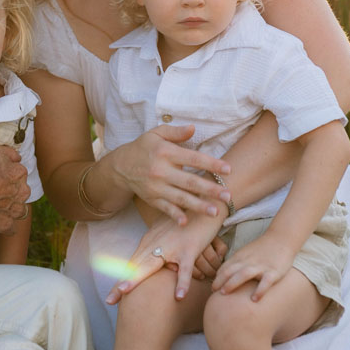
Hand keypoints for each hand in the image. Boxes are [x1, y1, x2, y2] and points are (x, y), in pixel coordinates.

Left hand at [106, 211, 224, 304]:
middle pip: (135, 267)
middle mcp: (156, 245)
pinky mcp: (189, 249)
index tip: (111, 298)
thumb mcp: (167, 233)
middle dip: (121, 284)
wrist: (205, 206)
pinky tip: (179, 297)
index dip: (122, 281)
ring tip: (125, 292)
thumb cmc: (186, 221)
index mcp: (150, 243)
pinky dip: (182, 283)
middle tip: (109, 301)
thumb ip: (158, 246)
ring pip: (151, 265)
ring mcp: (171, 247)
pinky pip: (184, 269)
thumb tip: (155, 264)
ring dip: (137, 278)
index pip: (133, 265)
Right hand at [113, 125, 232, 223]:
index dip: (211, 163)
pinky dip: (175, 215)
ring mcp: (156, 187)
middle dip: (210, 189)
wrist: (120, 167)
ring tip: (215, 212)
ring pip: (181, 198)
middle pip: (189, 181)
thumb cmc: (144, 148)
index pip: (193, 158)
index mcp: (165, 152)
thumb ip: (176, 132)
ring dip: (199, 206)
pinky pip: (165, 208)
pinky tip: (186, 222)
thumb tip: (193, 128)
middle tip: (228, 196)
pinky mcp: (152, 199)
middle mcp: (161, 170)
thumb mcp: (157, 134)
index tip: (228, 169)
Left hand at [212, 232, 296, 301]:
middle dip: (219, 281)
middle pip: (230, 270)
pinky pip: (266, 282)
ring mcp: (261, 266)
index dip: (216, 278)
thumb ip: (235, 264)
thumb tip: (222, 278)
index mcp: (241, 258)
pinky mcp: (274, 272)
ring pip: (244, 274)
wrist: (281, 238)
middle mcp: (248, 262)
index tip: (211, 289)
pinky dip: (260, 290)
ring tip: (224, 294)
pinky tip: (254, 300)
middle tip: (212, 292)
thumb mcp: (245, 253)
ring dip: (232, 283)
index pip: (225, 268)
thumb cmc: (262, 249)